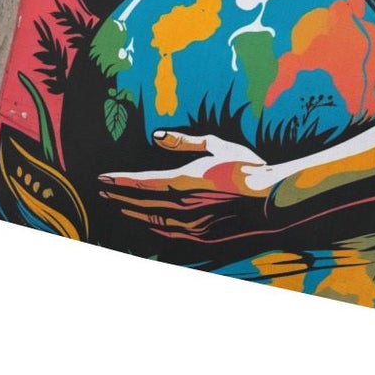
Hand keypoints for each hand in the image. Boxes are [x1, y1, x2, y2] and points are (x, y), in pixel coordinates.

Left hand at [98, 131, 278, 241]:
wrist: (271, 200)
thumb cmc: (246, 167)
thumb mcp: (216, 145)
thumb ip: (184, 142)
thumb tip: (156, 136)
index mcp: (186, 181)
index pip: (143, 182)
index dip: (121, 181)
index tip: (103, 178)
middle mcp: (184, 206)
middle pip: (142, 202)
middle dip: (120, 195)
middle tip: (103, 190)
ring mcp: (191, 225)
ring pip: (152, 219)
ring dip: (133, 210)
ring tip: (118, 204)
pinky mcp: (201, 238)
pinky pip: (168, 232)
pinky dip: (152, 225)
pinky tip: (147, 220)